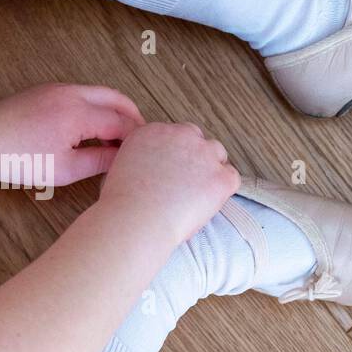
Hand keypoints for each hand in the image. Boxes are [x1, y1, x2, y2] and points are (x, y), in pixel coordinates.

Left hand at [0, 84, 145, 185]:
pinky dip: (96, 107)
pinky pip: (82, 94)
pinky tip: (93, 128)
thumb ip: (99, 161)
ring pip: (99, 93)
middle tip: (140, 138)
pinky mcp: (47, 90)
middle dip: (132, 117)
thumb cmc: (19, 159)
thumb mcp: (64, 169)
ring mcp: (58, 88)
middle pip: (117, 99)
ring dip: (114, 110)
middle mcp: (73, 93)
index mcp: (80, 113)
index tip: (141, 153)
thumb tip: (121, 158)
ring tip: (118, 135)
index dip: (135, 139)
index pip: (121, 123)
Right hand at [98, 123, 240, 244]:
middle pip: (197, 140)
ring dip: (209, 171)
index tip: (170, 173)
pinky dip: (222, 191)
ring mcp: (203, 153)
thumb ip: (141, 159)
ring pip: (217, 155)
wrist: (135, 220)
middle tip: (183, 185)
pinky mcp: (220, 176)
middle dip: (194, 159)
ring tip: (194, 197)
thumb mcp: (121, 168)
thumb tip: (154, 171)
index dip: (174, 156)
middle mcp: (179, 134)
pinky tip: (204, 204)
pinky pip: (231, 177)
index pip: (174, 135)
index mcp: (152, 131)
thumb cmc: (122, 204)